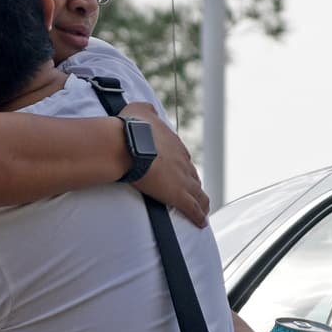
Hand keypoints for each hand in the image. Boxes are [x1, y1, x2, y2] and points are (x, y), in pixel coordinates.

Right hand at [120, 103, 208, 227]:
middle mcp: (181, 161)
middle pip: (192, 176)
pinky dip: (198, 216)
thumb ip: (145, 110)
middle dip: (193, 184)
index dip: (181, 166)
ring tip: (202, 210)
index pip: (181, 157)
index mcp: (172, 144)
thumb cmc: (130, 127)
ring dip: (201, 202)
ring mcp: (182, 179)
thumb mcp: (139, 110)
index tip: (179, 172)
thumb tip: (147, 109)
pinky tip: (201, 223)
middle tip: (192, 192)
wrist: (128, 144)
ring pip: (197, 193)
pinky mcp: (178, 195)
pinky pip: (193, 208)